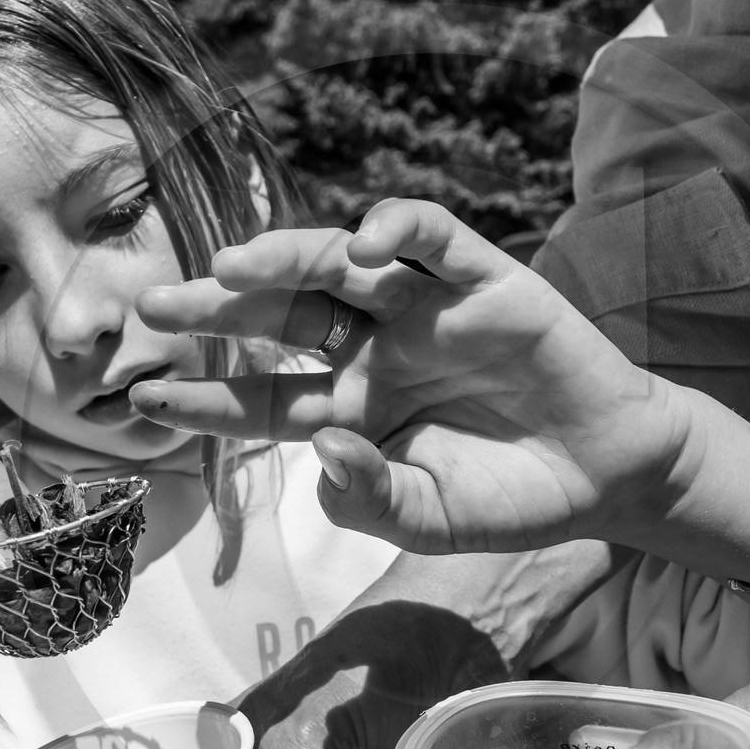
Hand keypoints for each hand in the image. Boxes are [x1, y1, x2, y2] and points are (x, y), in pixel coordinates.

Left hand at [131, 197, 694, 554]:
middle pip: (281, 317)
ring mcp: (424, 311)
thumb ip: (369, 500)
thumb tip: (325, 452)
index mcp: (350, 408)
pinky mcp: (484, 281)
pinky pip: (434, 239)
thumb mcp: (429, 519)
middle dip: (218, 309)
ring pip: (339, 268)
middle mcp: (374, 349)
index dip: (203, 395)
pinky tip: (363, 244)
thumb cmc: (510, 500)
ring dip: (284, 259)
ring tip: (232, 267)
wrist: (607, 474)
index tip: (141, 395)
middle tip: (155, 305)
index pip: (260, 396)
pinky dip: (399, 229)